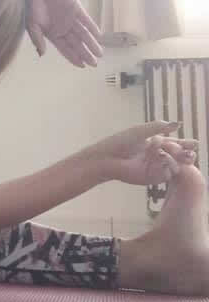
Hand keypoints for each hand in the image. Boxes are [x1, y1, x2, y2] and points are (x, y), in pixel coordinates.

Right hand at [26, 0, 103, 67]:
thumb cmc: (32, 7)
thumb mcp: (31, 26)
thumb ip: (38, 39)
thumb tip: (42, 54)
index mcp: (54, 34)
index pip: (66, 49)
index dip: (74, 58)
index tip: (83, 66)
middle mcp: (64, 29)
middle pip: (77, 44)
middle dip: (86, 54)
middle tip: (95, 63)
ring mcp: (71, 19)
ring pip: (84, 34)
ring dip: (91, 43)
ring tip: (99, 53)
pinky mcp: (76, 9)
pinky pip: (86, 20)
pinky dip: (92, 27)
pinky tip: (98, 36)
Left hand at [81, 121, 199, 185]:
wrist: (107, 158)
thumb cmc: (120, 142)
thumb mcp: (140, 131)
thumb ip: (158, 127)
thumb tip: (178, 123)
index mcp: (156, 144)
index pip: (176, 144)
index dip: (186, 143)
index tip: (194, 142)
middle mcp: (158, 157)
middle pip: (179, 156)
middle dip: (186, 152)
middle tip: (191, 149)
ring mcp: (156, 168)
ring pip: (175, 165)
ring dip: (175, 156)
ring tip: (169, 150)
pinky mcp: (152, 178)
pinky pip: (166, 173)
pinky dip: (166, 165)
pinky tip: (162, 157)